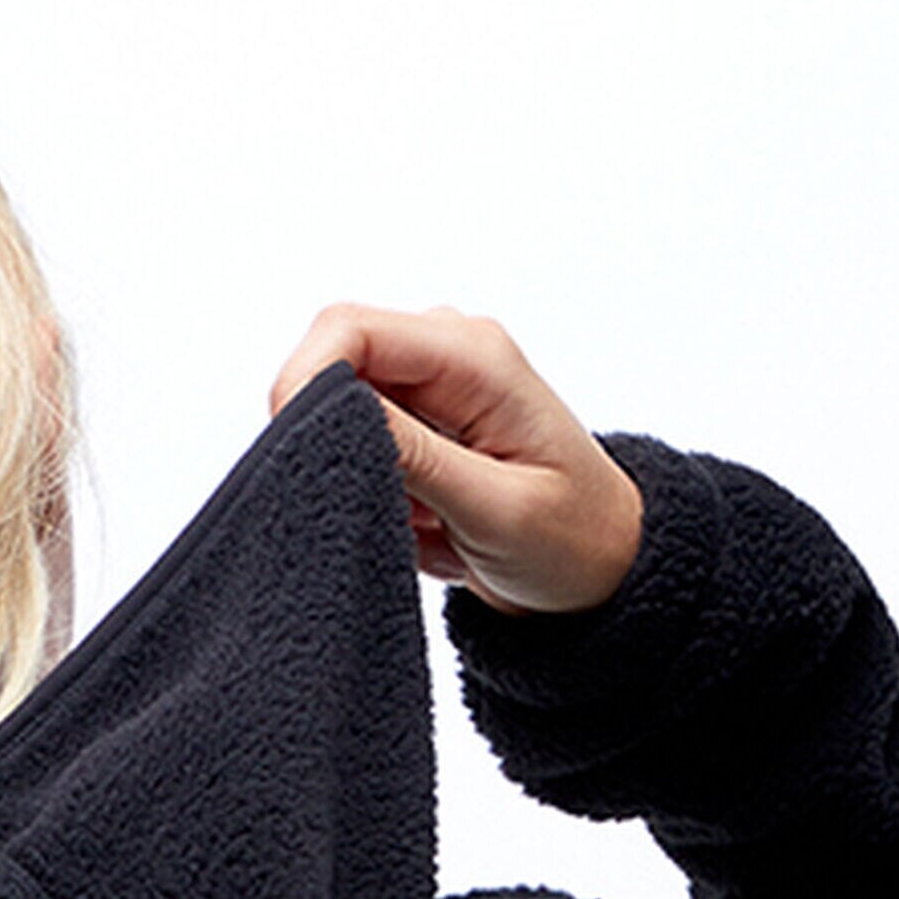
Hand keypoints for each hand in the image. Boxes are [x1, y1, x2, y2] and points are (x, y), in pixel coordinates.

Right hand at [267, 307, 642, 617]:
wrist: (606, 569)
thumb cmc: (574, 540)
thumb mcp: (495, 508)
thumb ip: (415, 456)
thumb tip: (335, 412)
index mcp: (473, 357)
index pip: (351, 329)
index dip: (305, 381)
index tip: (292, 447)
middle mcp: (447, 356)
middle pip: (333, 358)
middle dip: (319, 430)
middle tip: (348, 496)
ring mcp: (427, 389)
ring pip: (336, 405)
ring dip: (346, 464)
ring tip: (406, 517)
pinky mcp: (414, 427)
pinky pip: (353, 441)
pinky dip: (362, 484)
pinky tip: (409, 519)